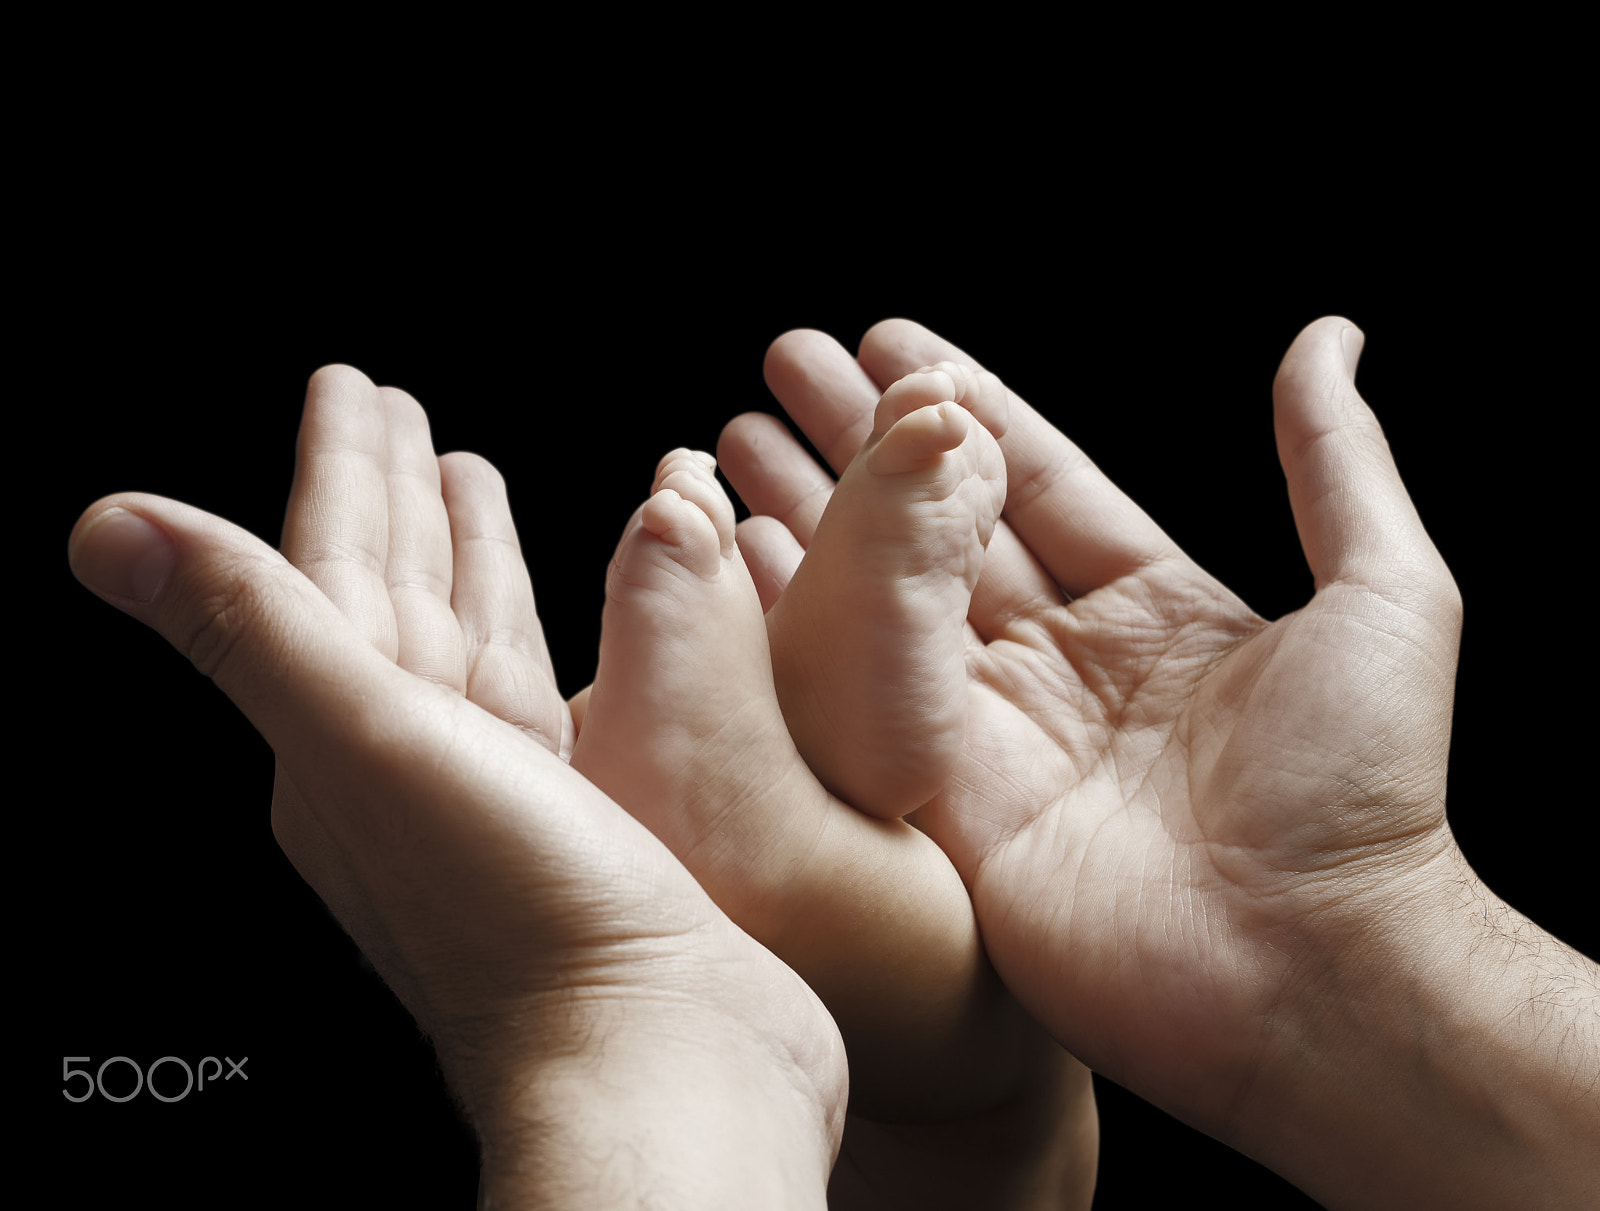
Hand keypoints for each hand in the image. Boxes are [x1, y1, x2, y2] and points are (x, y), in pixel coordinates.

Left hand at [69, 367, 844, 1207]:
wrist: (659, 1060)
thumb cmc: (520, 919)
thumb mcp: (369, 749)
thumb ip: (256, 631)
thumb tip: (105, 527)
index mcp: (341, 739)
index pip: (322, 571)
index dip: (335, 473)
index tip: (350, 387)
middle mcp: (405, 764)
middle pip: (387, 596)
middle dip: (389, 498)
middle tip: (396, 408)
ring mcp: (493, 793)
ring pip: (463, 641)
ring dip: (461, 556)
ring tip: (469, 480)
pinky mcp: (573, 818)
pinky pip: (538, 693)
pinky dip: (535, 631)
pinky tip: (554, 612)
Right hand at [721, 316, 1599, 1206]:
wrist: (1313, 972)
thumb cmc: (1366, 796)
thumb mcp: (1387, 597)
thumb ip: (1337, 466)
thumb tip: (1325, 339)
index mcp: (1155, 612)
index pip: (1037, 482)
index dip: (964, 408)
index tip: (894, 342)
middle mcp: (1062, 667)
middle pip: (942, 528)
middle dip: (862, 444)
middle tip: (786, 366)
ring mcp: (996, 736)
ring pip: (884, 600)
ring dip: (808, 515)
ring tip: (734, 441)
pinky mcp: (942, 804)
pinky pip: (860, 694)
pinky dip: (799, 618)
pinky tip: (743, 552)